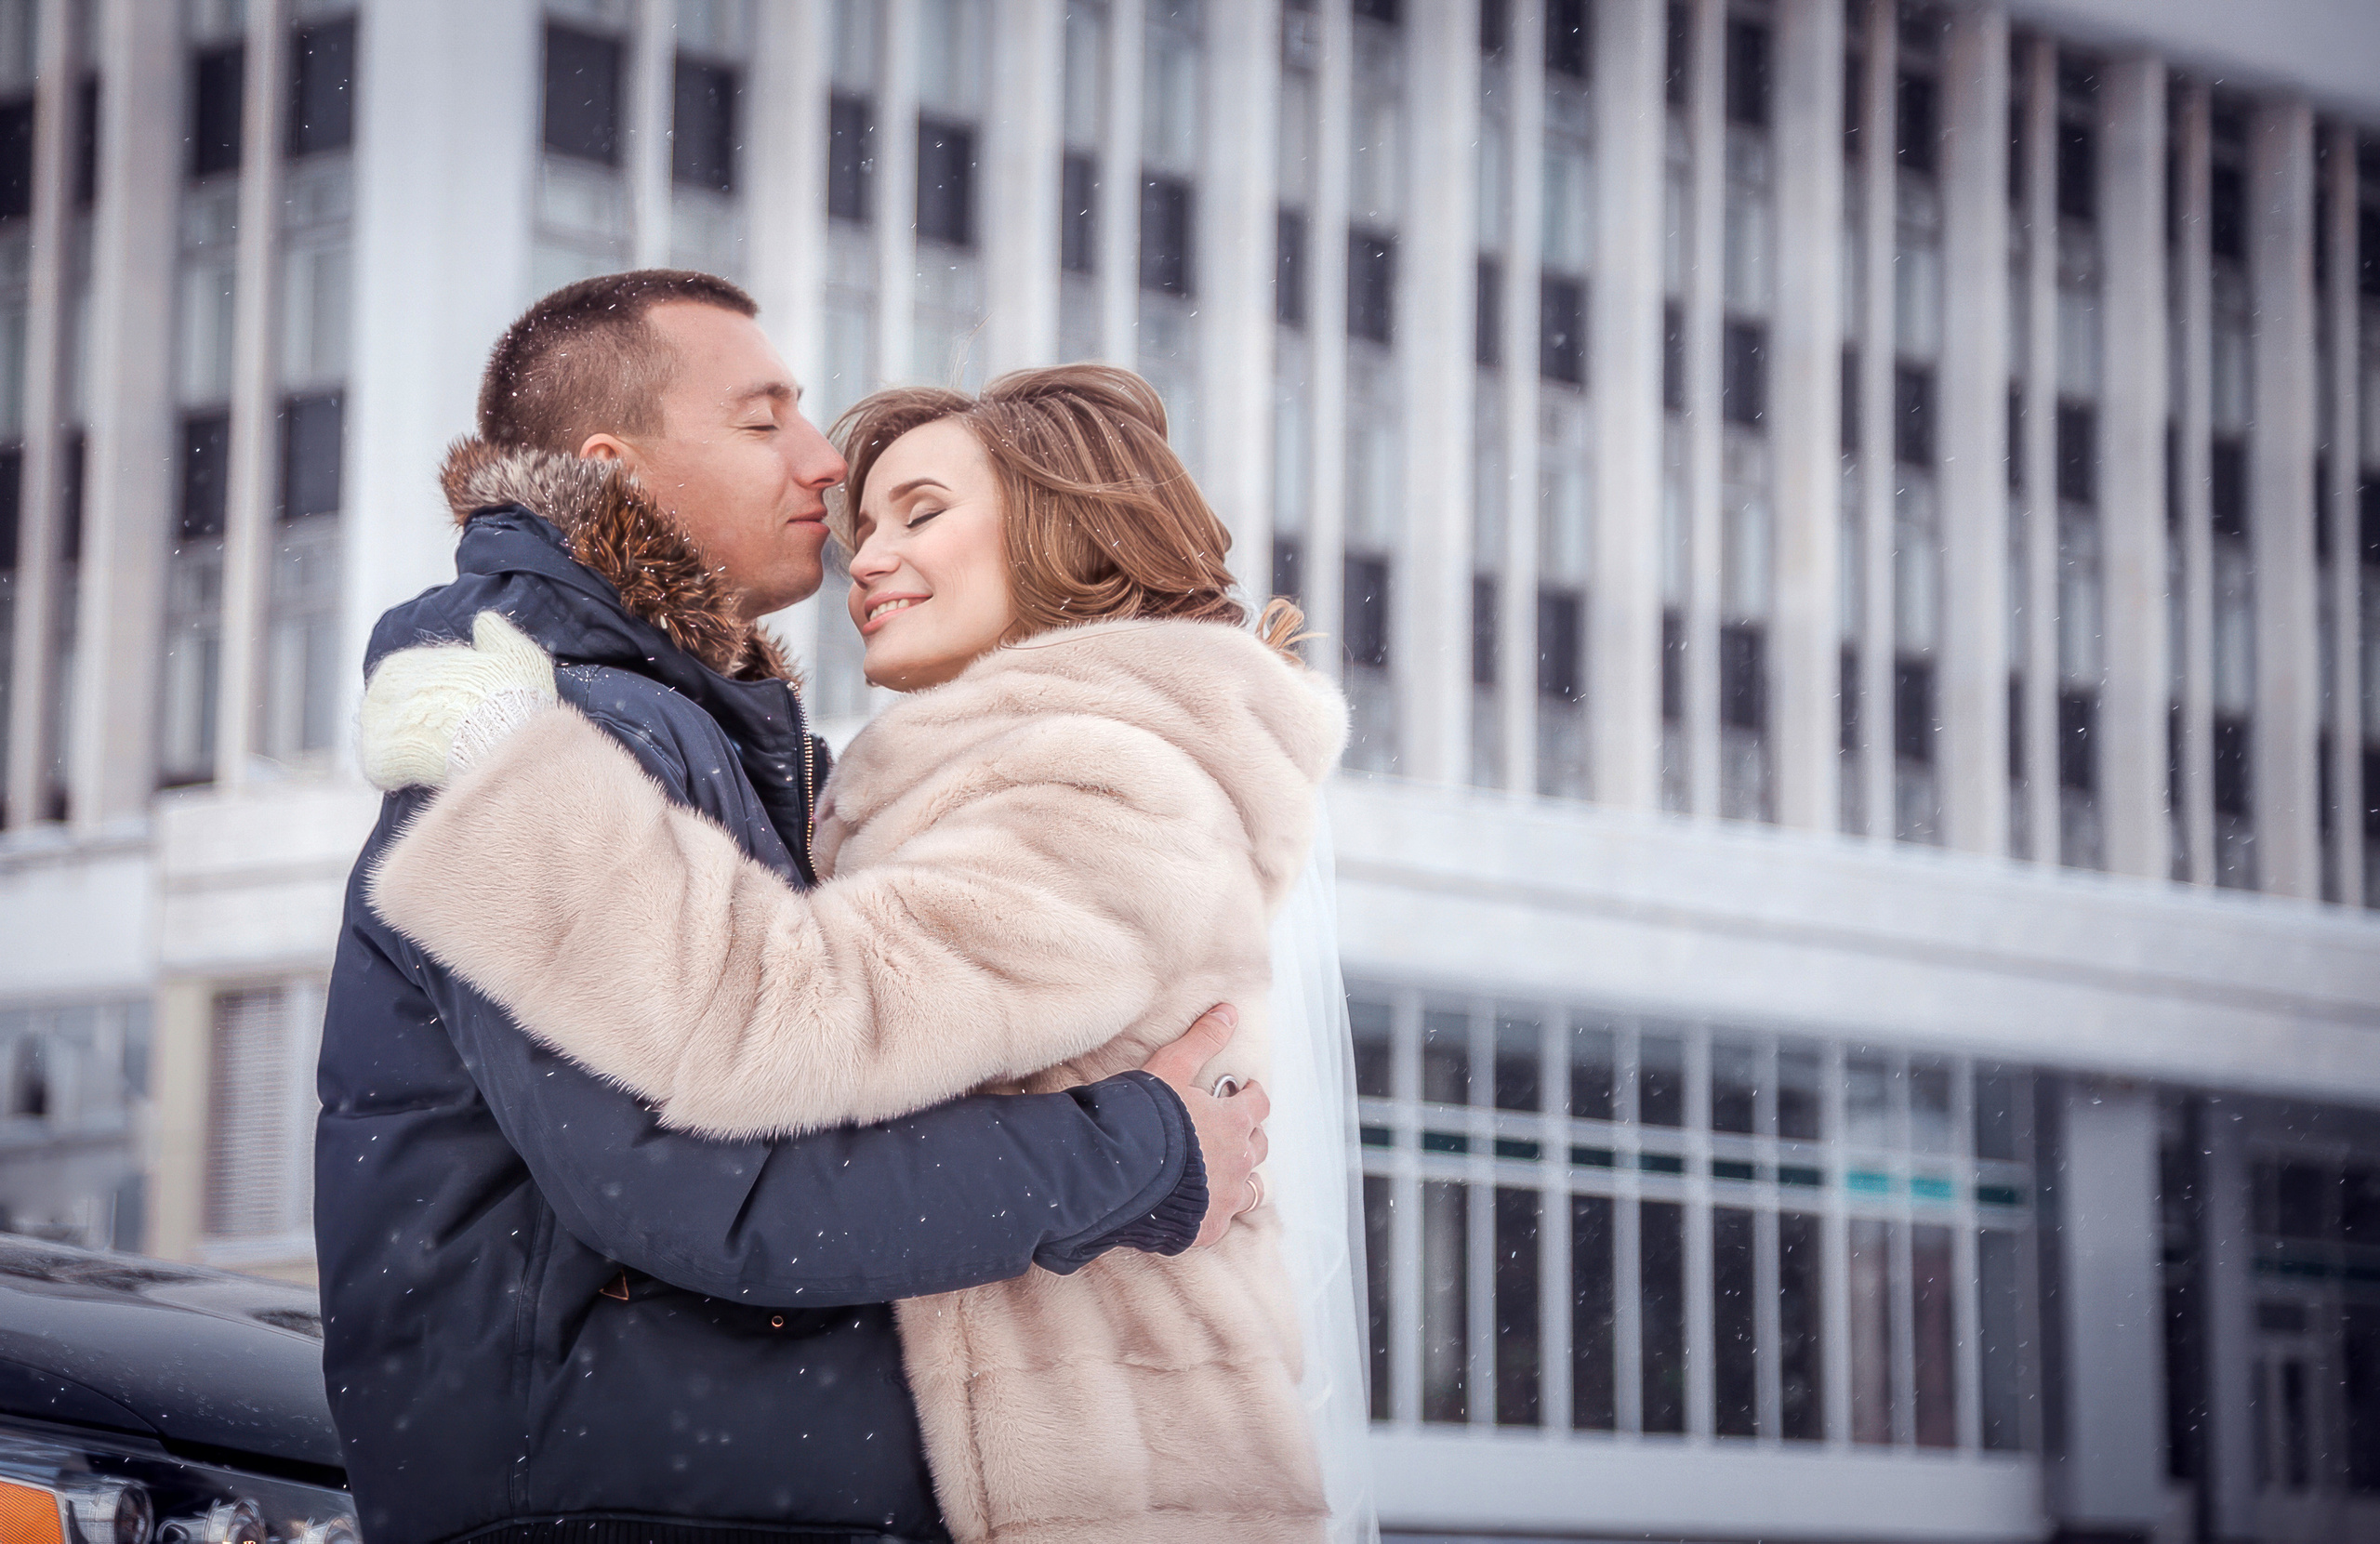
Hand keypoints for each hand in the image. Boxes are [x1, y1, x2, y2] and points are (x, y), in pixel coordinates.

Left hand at [359, 611, 558, 790]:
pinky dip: (394, 772)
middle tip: (441, 734)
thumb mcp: (515, 653)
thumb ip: (495, 633)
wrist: (503, 738)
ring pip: (380, 736)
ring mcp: (380, 726)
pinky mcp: (381, 760)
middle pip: (387, 705)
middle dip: (410, 718)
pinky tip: (417, 774)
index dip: (428, 692)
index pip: (404, 675)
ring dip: (400, 745)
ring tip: (429, 755)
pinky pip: (379, 768)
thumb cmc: (512, 695)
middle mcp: (385, 690)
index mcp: (407, 662)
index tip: (450, 704)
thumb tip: (484, 621)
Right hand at [1140, 1004, 1269, 1248]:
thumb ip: (1202, 1040)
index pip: (1259, 1105)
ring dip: (1242, 1177)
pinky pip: (1222, 1219)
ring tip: (1225, 1172)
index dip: (1252, 1096)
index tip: (1243, 1091)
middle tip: (1231, 1129)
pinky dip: (1217, 1210)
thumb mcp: (1171, 1068)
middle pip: (1259, 1147)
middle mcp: (1238, 1163)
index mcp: (1234, 1123)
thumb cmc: (1143, 1117)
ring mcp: (1224, 1199)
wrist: (1115, 1172)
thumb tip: (1229, 1010)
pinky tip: (1202, 1205)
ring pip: (1252, 1189)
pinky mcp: (1205, 1228)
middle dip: (1249, 1136)